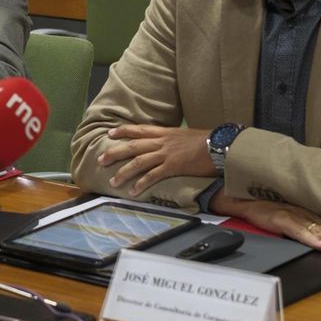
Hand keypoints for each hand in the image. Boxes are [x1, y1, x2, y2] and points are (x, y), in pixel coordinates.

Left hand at [96, 124, 214, 194]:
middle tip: (100, 159)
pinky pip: (153, 176)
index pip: (139, 129)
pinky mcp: (173, 166)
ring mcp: (166, 154)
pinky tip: (133, 191)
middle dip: (115, 152)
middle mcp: (162, 141)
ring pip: (139, 161)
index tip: (110, 133)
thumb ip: (173, 140)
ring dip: (124, 171)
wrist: (220, 144)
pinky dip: (141, 183)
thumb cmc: (207, 141)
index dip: (123, 131)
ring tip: (113, 180)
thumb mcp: (185, 136)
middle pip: (132, 145)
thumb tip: (167, 145)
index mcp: (165, 132)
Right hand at [211, 192, 320, 254]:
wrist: (242, 197)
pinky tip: (320, 245)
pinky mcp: (278, 218)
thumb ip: (312, 223)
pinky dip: (308, 237)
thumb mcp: (294, 214)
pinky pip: (296, 230)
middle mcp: (306, 213)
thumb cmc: (269, 206)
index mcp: (312, 213)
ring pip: (319, 229)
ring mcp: (292, 214)